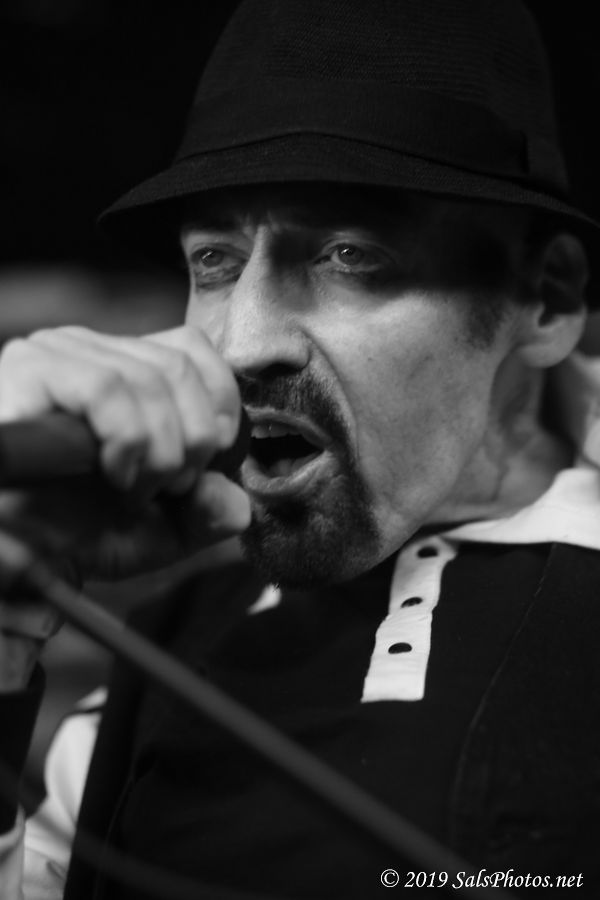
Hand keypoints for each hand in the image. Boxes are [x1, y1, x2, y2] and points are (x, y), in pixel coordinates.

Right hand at [0, 324, 250, 581]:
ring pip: (150, 380)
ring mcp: (58, 354)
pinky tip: (113, 475)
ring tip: (133, 491)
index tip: (213, 455)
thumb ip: (201, 516)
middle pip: (179, 367)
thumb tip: (238, 502)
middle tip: (169, 488)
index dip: (220, 401)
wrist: (11, 550)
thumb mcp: (153, 531)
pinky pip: (107, 389)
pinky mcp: (31, 370)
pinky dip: (127, 441)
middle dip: (194, 441)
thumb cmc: (70, 532)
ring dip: (160, 451)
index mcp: (121, 369)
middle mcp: (89, 349)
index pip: (192, 348)